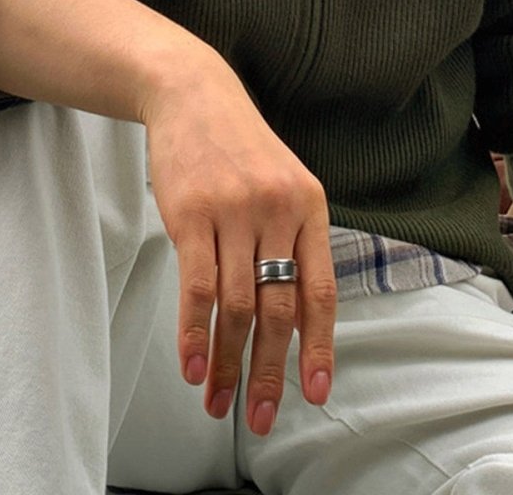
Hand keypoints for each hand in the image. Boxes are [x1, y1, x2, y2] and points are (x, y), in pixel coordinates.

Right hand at [144, 51, 336, 436]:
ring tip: (219, 400)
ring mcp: (234, 212)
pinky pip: (197, 287)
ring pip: (237, 306)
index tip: (315, 392)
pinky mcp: (192, 214)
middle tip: (262, 416)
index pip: (320, 290)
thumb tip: (297, 318)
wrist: (194, 96)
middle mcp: (278, 211)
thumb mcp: (284, 184)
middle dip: (270, 371)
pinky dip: (194, 333)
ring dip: (227, 362)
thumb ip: (295, 243)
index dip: (319, 347)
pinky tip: (193, 364)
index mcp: (310, 207)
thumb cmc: (240, 148)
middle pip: (279, 309)